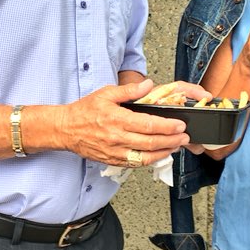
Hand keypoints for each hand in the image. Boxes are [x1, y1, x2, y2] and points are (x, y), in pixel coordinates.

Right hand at [59, 80, 204, 167]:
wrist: (66, 129)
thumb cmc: (84, 111)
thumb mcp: (106, 93)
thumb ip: (129, 90)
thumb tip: (148, 85)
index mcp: (117, 119)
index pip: (149, 125)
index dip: (168, 126)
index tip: (180, 125)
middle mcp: (117, 138)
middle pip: (151, 143)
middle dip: (172, 140)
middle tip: (184, 137)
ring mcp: (115, 152)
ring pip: (145, 157)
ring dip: (164, 152)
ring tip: (176, 146)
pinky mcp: (113, 161)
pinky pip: (135, 164)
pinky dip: (150, 160)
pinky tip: (159, 154)